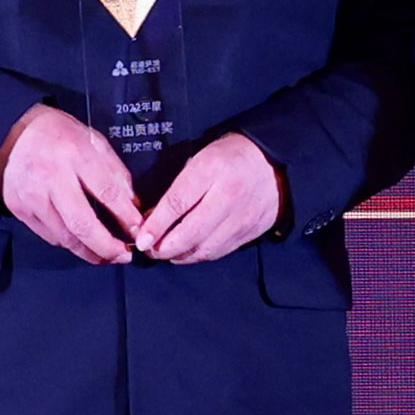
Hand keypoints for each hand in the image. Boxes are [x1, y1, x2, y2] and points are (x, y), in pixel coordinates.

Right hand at [0, 108, 154, 265]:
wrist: (14, 135)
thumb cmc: (59, 136)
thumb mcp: (94, 142)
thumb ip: (115, 174)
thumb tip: (133, 207)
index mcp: (74, 155)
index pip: (107, 193)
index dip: (125, 217)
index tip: (138, 231)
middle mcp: (51, 177)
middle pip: (82, 224)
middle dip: (106, 246)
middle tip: (123, 256)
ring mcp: (32, 196)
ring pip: (64, 236)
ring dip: (89, 251)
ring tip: (106, 256)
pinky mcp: (19, 209)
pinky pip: (49, 235)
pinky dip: (68, 243)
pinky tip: (81, 242)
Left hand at [132, 137, 289, 265]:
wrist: (273, 165)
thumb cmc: (229, 158)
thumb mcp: (200, 159)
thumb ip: (178, 188)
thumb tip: (152, 219)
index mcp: (211, 170)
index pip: (178, 203)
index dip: (156, 225)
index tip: (141, 239)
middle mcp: (228, 196)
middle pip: (191, 232)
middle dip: (165, 247)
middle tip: (149, 250)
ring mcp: (241, 217)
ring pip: (204, 248)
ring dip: (180, 255)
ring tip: (165, 253)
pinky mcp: (249, 232)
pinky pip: (218, 251)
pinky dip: (198, 256)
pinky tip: (186, 253)